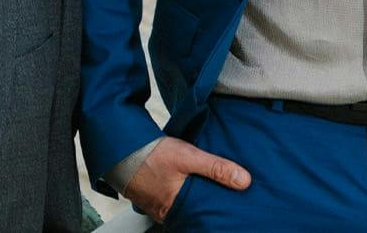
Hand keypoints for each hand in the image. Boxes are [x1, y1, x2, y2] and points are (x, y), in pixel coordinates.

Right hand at [124, 136, 250, 222]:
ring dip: (196, 198)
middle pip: (195, 212)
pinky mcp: (153, 198)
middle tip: (224, 196)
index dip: (218, 210)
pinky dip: (183, 194)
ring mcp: (158, 207)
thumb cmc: (152, 154)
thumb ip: (216, 168)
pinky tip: (190, 183)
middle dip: (209, 205)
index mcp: (177, 208)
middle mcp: (167, 213)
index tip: (233, 205)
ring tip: (211, 189)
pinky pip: (173, 200)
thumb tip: (244, 181)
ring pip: (184, 206)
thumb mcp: (189, 156)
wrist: (122, 148)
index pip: (204, 217)